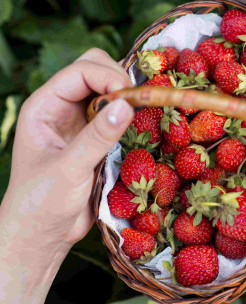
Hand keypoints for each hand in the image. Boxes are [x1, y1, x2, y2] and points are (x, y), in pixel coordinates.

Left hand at [0, 48, 133, 261]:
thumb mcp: (69, 169)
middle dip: (120, 81)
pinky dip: (133, 117)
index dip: (109, 77)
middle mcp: (63, 108)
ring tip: (144, 116)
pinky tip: (143, 129)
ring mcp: (81, 122)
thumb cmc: (43, 203)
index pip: (81, 71)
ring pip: (110, 91)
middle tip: (139, 106)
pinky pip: (119, 115)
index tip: (132, 98)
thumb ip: (98, 137)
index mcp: (45, 106)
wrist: (43, 233)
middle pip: (96, 70)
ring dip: (129, 99)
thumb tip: (127, 105)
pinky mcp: (97, 139)